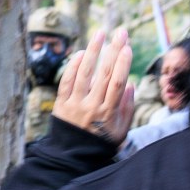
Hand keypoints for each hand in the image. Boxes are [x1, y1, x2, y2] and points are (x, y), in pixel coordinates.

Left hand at [53, 27, 137, 141]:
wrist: (72, 157)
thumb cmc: (101, 142)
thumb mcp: (120, 130)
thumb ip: (126, 107)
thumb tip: (129, 83)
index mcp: (108, 113)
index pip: (116, 84)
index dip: (122, 64)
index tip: (128, 47)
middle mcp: (91, 107)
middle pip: (103, 74)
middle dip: (113, 51)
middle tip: (120, 32)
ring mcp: (74, 105)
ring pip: (84, 74)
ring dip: (93, 51)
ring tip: (100, 33)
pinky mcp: (61, 104)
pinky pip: (66, 82)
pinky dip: (73, 67)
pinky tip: (81, 53)